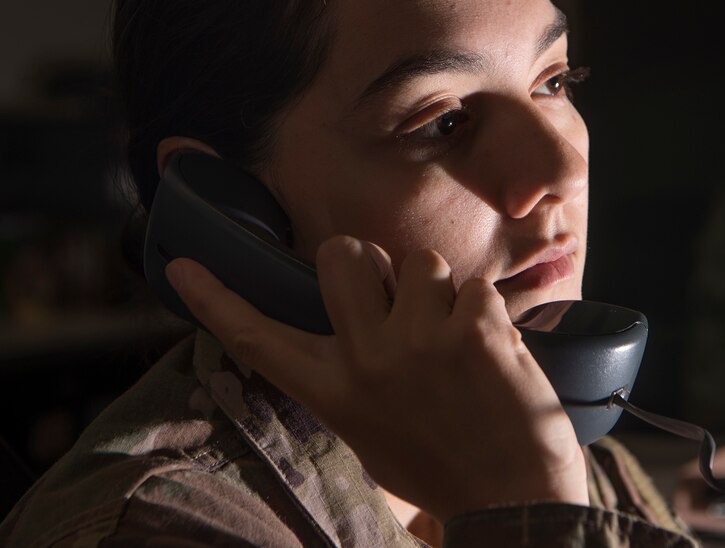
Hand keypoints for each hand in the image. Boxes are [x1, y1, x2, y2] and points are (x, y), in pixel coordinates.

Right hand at [164, 236, 587, 520]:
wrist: (510, 498)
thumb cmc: (440, 466)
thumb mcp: (370, 430)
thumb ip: (351, 373)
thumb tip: (353, 318)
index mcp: (334, 392)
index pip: (260, 339)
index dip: (217, 301)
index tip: (183, 267)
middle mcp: (367, 361)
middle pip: (343, 256)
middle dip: (368, 258)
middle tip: (392, 289)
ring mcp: (419, 342)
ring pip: (420, 262)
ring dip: (440, 291)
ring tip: (456, 338)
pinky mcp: (473, 331)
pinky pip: (474, 285)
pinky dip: (487, 312)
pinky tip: (493, 352)